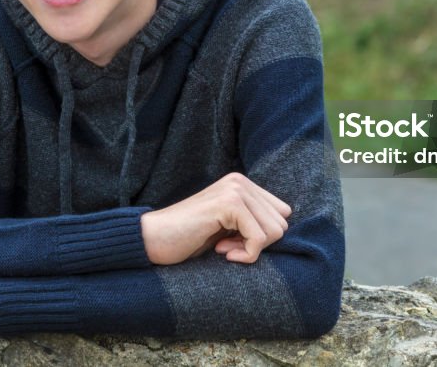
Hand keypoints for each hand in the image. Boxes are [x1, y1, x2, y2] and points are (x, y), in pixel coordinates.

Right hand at [140, 172, 291, 264]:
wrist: (152, 238)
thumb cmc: (188, 237)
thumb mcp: (227, 227)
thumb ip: (251, 221)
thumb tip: (284, 227)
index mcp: (242, 184)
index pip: (282, 213)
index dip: (262, 235)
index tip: (234, 241)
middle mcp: (241, 181)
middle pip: (282, 223)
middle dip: (258, 243)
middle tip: (227, 245)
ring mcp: (235, 190)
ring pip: (275, 231)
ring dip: (251, 249)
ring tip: (221, 247)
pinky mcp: (229, 204)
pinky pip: (259, 239)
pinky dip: (246, 254)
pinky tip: (220, 251)